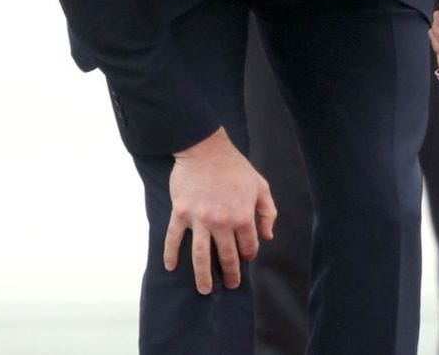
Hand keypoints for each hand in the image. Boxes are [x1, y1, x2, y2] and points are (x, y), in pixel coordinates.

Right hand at [164, 127, 277, 294]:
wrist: (206, 150)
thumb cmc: (235, 168)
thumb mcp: (260, 186)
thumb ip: (268, 212)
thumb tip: (267, 236)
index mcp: (243, 216)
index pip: (248, 245)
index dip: (248, 254)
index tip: (246, 258)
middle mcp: (221, 222)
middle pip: (226, 255)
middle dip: (230, 273)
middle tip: (230, 284)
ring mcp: (199, 219)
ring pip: (200, 255)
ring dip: (202, 275)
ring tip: (204, 289)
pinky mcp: (181, 213)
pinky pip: (173, 238)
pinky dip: (170, 254)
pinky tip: (170, 267)